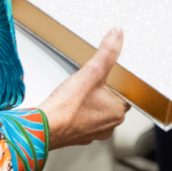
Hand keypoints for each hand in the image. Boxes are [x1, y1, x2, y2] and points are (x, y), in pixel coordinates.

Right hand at [40, 27, 129, 147]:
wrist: (44, 127)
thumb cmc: (68, 106)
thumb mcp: (92, 71)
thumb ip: (107, 52)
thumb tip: (117, 35)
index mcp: (118, 112)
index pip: (127, 95)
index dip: (120, 84)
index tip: (113, 76)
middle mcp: (108, 126)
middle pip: (112, 103)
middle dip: (104, 91)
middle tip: (95, 81)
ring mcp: (93, 132)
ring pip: (98, 112)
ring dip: (92, 102)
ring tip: (82, 92)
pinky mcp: (77, 135)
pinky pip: (83, 120)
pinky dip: (79, 112)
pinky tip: (72, 104)